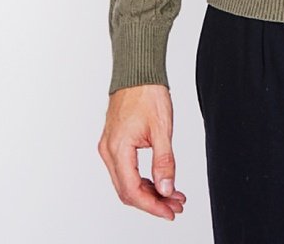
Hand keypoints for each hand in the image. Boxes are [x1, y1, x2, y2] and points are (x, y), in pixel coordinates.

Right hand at [98, 83, 186, 219]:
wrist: (138, 70)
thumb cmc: (148, 92)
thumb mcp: (162, 128)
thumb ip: (164, 162)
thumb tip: (167, 189)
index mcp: (118, 148)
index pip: (132, 190)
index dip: (152, 206)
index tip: (170, 212)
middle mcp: (108, 150)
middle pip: (127, 191)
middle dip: (152, 202)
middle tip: (175, 205)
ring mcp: (109, 146)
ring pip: (125, 182)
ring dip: (148, 192)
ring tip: (172, 195)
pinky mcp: (114, 142)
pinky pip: (125, 170)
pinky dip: (141, 179)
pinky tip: (159, 181)